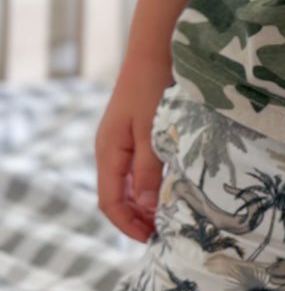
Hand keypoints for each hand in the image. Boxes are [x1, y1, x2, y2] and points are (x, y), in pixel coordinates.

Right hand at [95, 56, 173, 241]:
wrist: (155, 51)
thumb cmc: (153, 88)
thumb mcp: (153, 131)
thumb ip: (150, 168)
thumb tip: (147, 206)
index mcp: (109, 153)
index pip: (111, 202)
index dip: (128, 224)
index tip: (150, 239)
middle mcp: (111, 150)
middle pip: (118, 196)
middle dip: (137, 218)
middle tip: (163, 232)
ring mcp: (122, 141)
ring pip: (129, 183)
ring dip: (145, 202)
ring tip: (168, 215)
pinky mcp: (135, 133)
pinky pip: (138, 168)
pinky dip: (150, 183)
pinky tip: (169, 187)